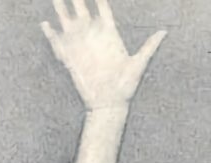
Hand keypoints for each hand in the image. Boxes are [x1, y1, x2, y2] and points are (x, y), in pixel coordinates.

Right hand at [41, 0, 165, 110]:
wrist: (109, 105)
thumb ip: (149, 47)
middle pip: (82, 9)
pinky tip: (45, 23)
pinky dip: (50, 33)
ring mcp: (81, 45)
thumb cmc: (126, 87)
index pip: (103, 8)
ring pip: (67, 21)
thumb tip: (164, 31)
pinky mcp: (71, 58)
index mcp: (109, 34)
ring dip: (61, 8)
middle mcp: (93, 36)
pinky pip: (58, 43)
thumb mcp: (138, 65)